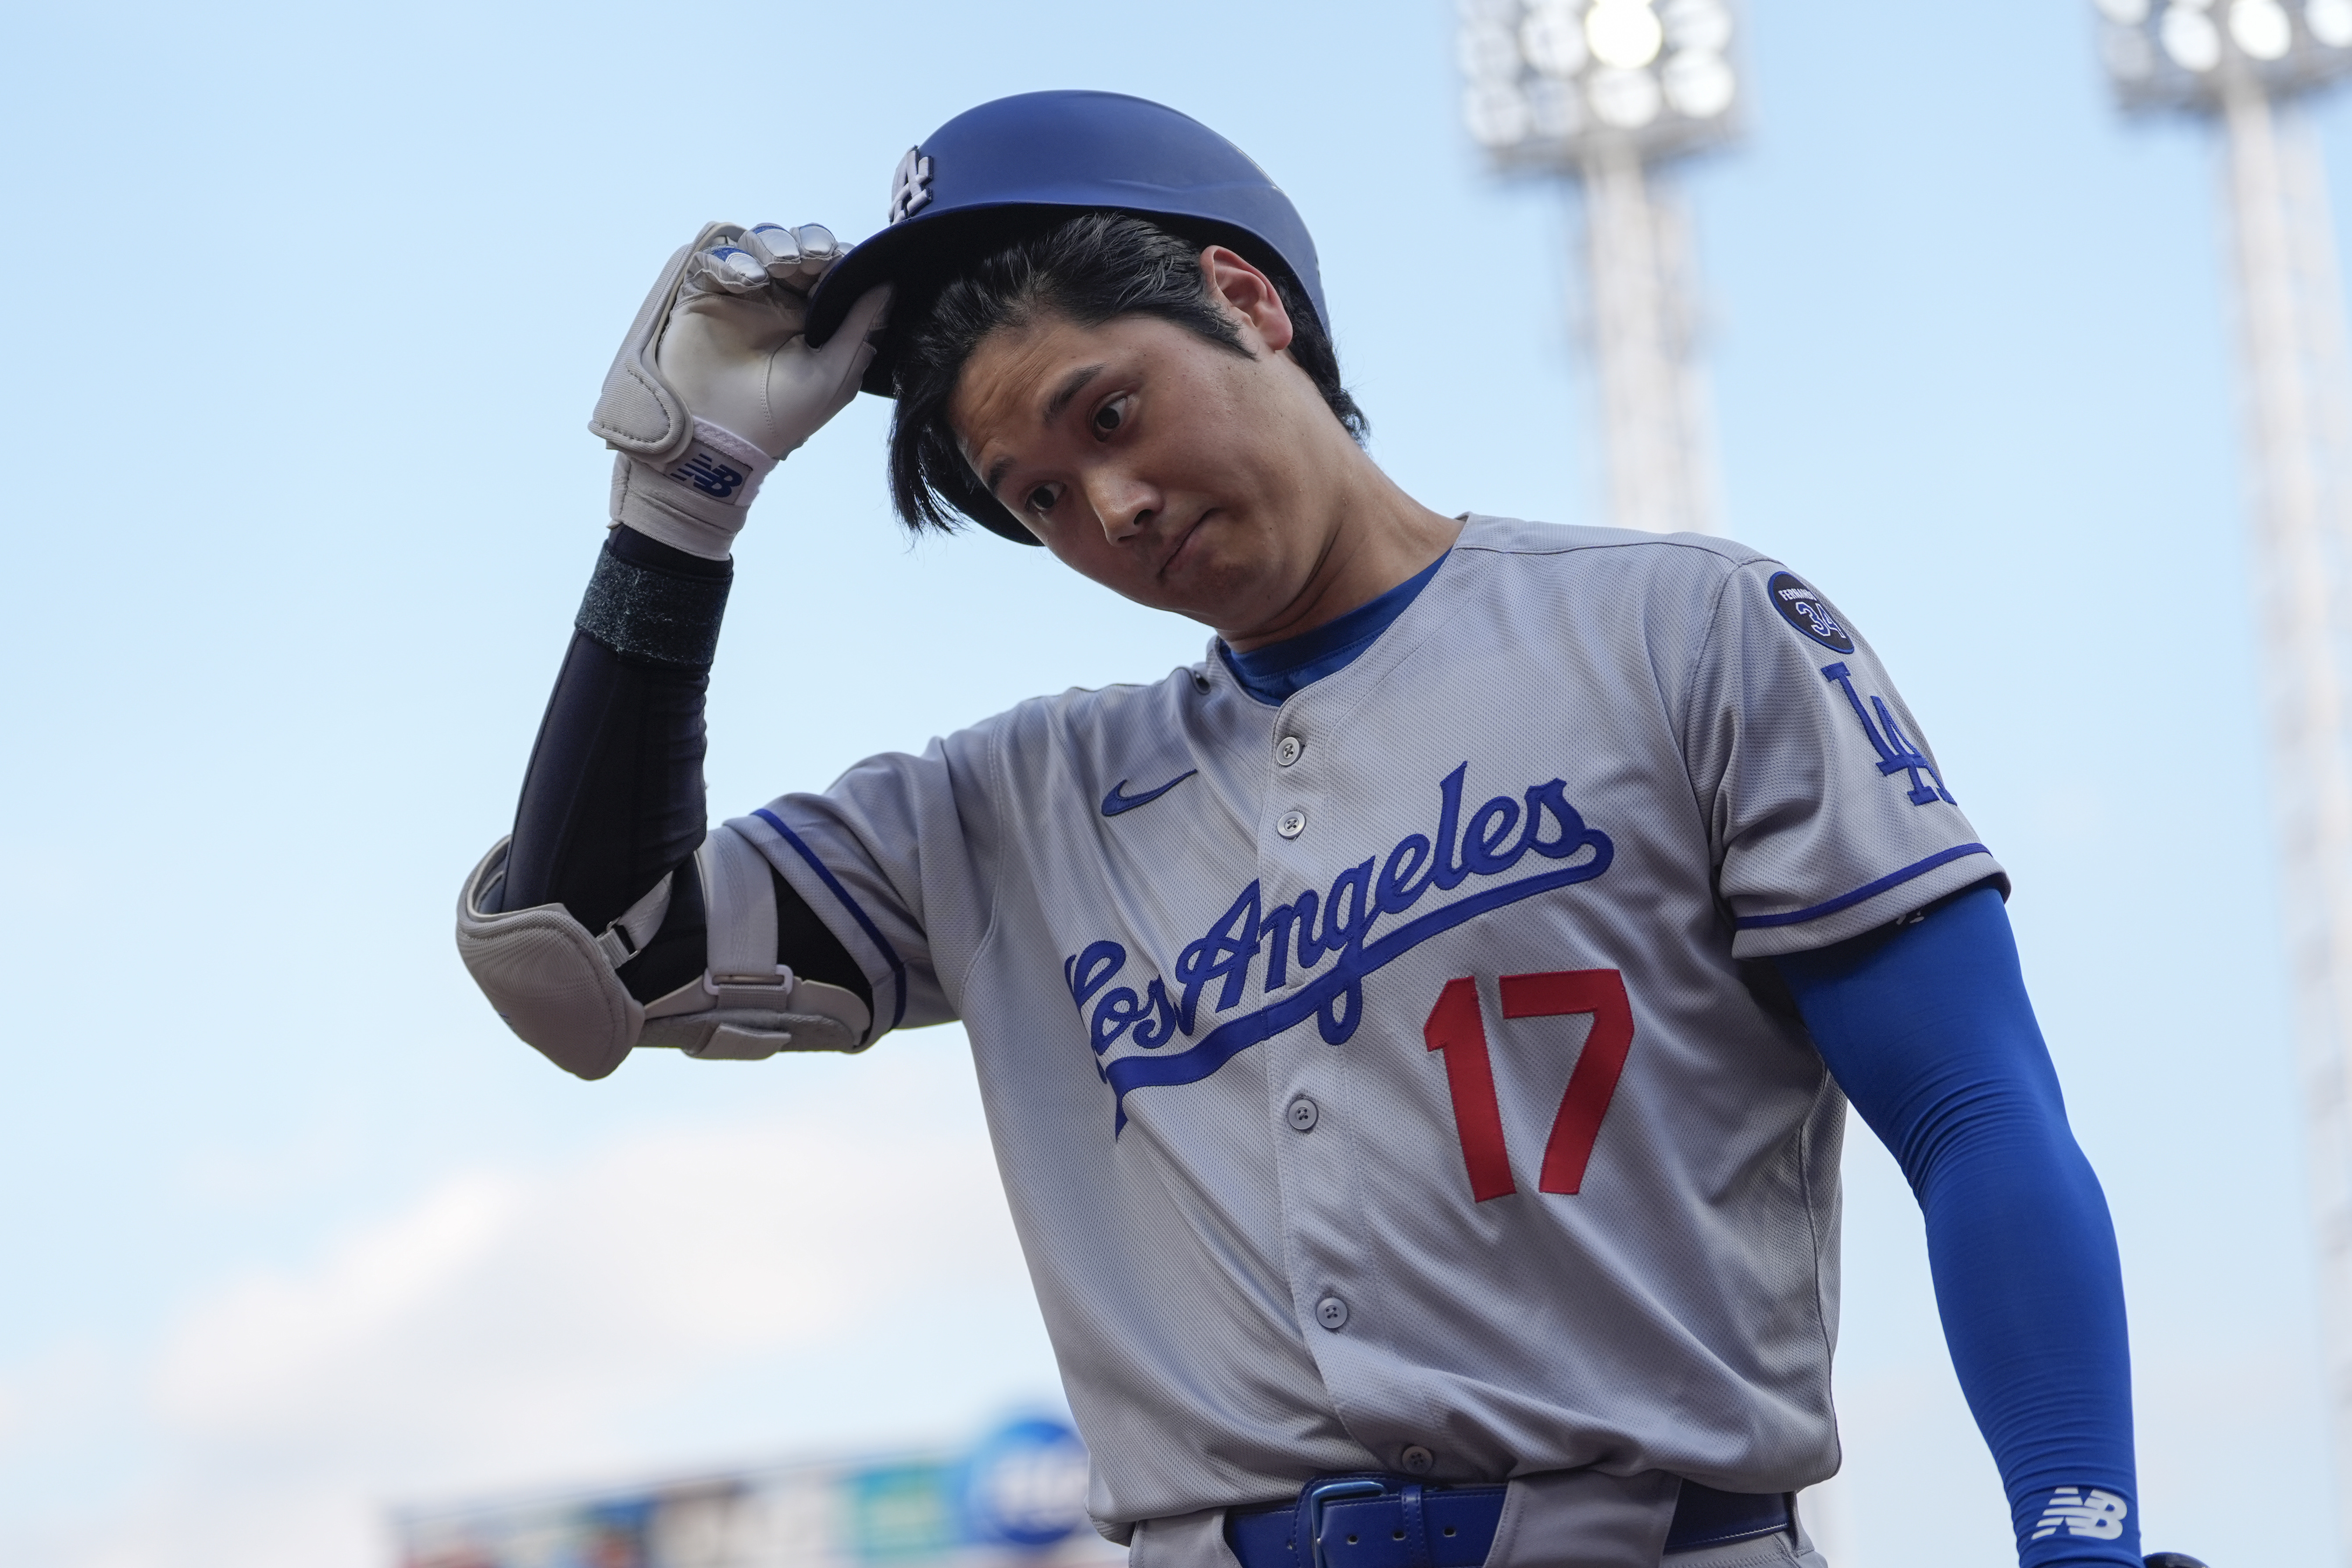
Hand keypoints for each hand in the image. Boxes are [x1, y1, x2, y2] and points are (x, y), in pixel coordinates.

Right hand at [589, 222, 890, 558]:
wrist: (722, 439)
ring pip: (758, 243)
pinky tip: (747, 283)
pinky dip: (733, 261)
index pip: (829, 269)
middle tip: (811, 260)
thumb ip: (862, 327)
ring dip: (774, 245)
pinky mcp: (703, 296)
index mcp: (814, 318)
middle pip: (796, 246)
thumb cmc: (783, 416)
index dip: (837, 256)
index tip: (840, 260)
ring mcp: (740, 297)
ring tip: (781, 267)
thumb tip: (890, 285)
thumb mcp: (836, 373)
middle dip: (808, 244)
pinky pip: (715, 258)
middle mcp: (778, 302)